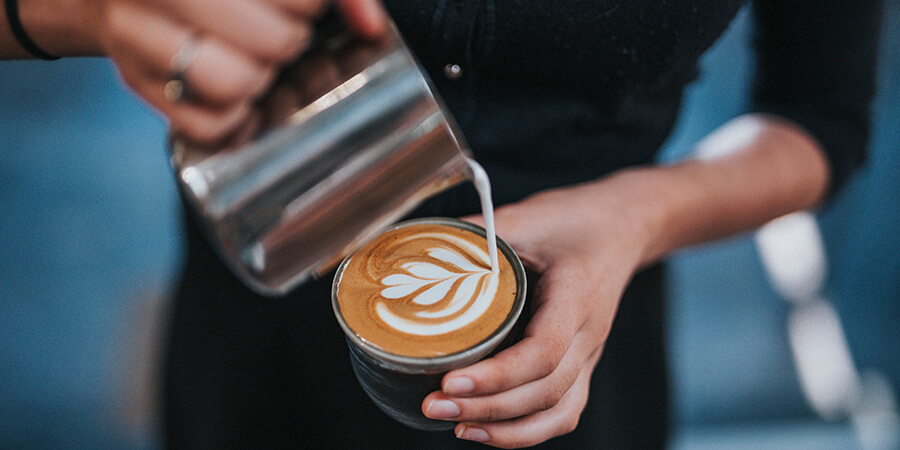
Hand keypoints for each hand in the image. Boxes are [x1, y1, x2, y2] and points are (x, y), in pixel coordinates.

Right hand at [91, 0, 386, 143]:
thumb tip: (371, 26)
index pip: (298, 0)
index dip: (309, 7)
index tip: (298, 6)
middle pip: (275, 41)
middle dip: (287, 40)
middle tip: (274, 30)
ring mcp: (136, 34)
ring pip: (236, 83)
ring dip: (258, 78)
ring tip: (249, 59)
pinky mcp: (134, 81)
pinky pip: (210, 125)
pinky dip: (231, 117)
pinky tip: (229, 90)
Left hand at [421, 178, 656, 447]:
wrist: (622, 226)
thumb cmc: (575, 220)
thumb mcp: (525, 216)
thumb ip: (474, 233)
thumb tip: (414, 247)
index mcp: (577, 296)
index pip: (543, 351)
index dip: (497, 374)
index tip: (450, 380)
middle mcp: (589, 334)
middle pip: (545, 390)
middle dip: (487, 407)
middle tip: (435, 405)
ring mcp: (589, 354)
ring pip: (558, 411)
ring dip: (507, 429)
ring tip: (456, 427)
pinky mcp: (581, 364)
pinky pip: (563, 411)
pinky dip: (528, 430)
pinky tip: (487, 430)